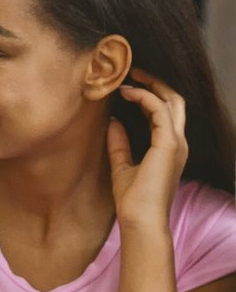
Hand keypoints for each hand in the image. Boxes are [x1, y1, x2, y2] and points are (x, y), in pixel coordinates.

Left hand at [108, 69, 186, 229]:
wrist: (140, 219)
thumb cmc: (132, 200)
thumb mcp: (122, 166)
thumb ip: (120, 144)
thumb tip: (113, 122)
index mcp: (169, 148)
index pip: (166, 112)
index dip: (150, 95)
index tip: (128, 87)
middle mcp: (177, 142)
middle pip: (174, 102)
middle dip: (156, 83)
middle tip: (133, 72)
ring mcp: (176, 142)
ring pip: (172, 101)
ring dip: (151, 85)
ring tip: (128, 77)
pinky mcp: (169, 144)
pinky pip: (160, 110)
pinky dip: (145, 97)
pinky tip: (127, 93)